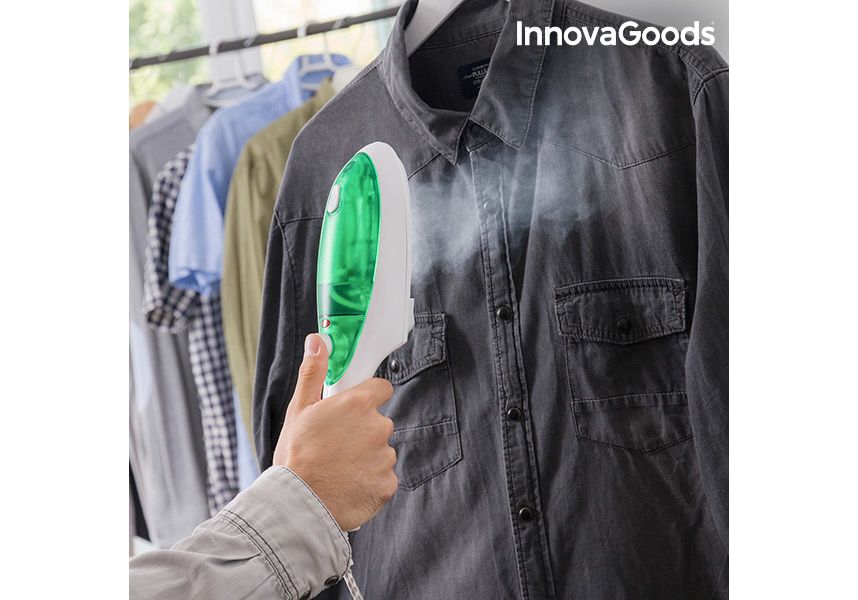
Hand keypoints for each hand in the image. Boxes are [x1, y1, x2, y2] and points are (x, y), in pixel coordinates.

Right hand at [273, 334, 397, 530]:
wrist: (298, 505)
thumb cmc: (295, 457)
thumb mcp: (299, 409)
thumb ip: (313, 373)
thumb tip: (317, 340)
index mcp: (357, 404)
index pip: (381, 388)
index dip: (368, 397)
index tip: (353, 410)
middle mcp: (378, 427)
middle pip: (379, 422)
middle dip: (363, 431)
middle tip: (336, 446)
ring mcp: (385, 457)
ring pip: (381, 451)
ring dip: (366, 458)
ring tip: (338, 469)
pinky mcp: (388, 484)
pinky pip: (384, 477)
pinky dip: (370, 482)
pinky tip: (348, 485)